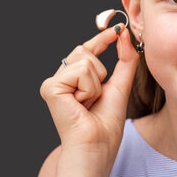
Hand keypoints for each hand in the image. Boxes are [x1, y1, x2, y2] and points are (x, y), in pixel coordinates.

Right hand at [39, 24, 138, 151]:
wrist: (96, 146)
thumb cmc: (106, 124)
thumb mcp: (120, 85)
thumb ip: (125, 60)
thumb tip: (125, 35)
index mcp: (74, 79)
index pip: (86, 50)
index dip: (101, 38)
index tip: (116, 29)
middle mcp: (60, 79)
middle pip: (84, 50)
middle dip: (101, 71)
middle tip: (96, 98)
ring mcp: (53, 82)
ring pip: (85, 60)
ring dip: (97, 84)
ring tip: (88, 103)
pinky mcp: (51, 87)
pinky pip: (81, 70)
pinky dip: (89, 88)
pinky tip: (81, 105)